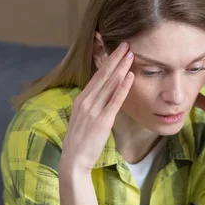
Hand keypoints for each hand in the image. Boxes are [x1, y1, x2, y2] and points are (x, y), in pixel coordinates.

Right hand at [59, 40, 133, 173]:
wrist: (73, 161)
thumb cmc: (80, 141)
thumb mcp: (83, 118)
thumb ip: (92, 106)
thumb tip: (103, 96)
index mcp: (81, 99)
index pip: (96, 76)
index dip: (108, 61)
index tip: (117, 50)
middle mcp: (85, 101)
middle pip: (103, 75)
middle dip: (115, 58)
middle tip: (126, 44)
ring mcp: (93, 110)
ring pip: (109, 84)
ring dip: (121, 68)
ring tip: (131, 54)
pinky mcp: (102, 121)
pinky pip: (114, 100)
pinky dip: (123, 87)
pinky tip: (130, 77)